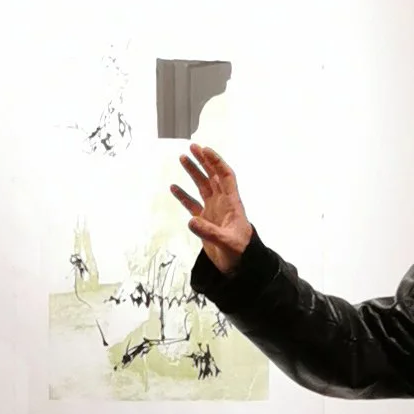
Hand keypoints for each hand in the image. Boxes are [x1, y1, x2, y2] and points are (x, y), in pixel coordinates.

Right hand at [170, 143, 254, 274]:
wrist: (239, 266)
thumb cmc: (239, 252)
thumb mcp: (226, 243)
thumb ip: (209, 232)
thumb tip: (191, 221)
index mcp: (231, 203)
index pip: (225, 176)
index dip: (216, 162)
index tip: (205, 150)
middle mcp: (222, 203)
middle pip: (213, 176)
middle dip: (204, 161)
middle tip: (192, 147)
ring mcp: (213, 211)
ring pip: (202, 186)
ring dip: (194, 173)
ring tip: (183, 159)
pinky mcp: (205, 221)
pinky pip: (192, 204)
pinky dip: (183, 196)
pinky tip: (174, 187)